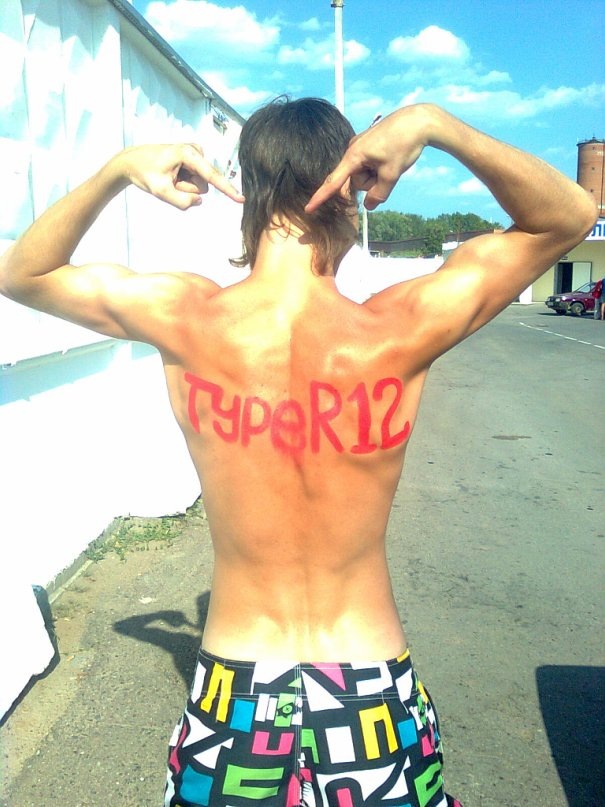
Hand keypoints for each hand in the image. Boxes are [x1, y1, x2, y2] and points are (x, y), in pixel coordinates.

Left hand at [119, 143, 244, 210]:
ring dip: (183, 187)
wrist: (132, 162)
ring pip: (199, 185)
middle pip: (202, 185)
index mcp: (188, 154)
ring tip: (168, 178)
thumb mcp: (160, 192)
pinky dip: (183, 183)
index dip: (227, 189)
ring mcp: (195, 155)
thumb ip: (182, 202)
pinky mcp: (193, 160)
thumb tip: (199, 201)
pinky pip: (195, 181)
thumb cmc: (145, 173)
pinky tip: (171, 175)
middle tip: (168, 181)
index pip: (212, 176)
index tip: (241, 199)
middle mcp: (195, 151)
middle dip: (187, 189)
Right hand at [305, 106, 430, 212]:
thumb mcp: (392, 174)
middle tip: (389, 170)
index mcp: (354, 155)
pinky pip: (369, 164)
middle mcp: (353, 150)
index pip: (334, 182)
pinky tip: (391, 156)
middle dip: (371, 182)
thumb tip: (369, 206)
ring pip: (364, 174)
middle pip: (356, 181)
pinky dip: (379, 167)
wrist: (418, 120)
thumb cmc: (404, 144)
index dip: (321, 197)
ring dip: (377, 175)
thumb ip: (378, 194)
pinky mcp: (368, 145)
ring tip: (391, 161)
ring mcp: (360, 146)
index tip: (308, 208)